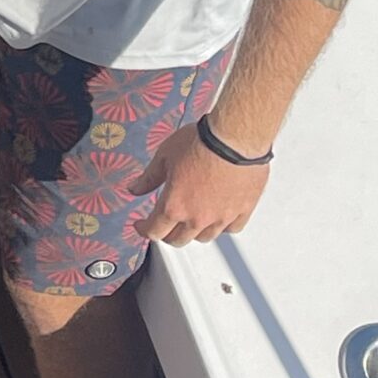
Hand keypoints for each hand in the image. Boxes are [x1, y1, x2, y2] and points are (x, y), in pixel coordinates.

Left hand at [128, 122, 270, 246]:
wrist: (234, 138)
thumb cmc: (200, 143)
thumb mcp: (164, 156)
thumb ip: (149, 178)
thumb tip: (134, 189)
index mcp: (174, 206)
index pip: (154, 231)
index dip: (144, 229)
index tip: (141, 225)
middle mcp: (197, 218)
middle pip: (178, 239)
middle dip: (166, 233)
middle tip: (163, 224)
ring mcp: (222, 217)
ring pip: (204, 237)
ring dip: (193, 232)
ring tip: (189, 220)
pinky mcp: (243, 211)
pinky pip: (231, 229)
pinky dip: (222, 226)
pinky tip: (217, 216)